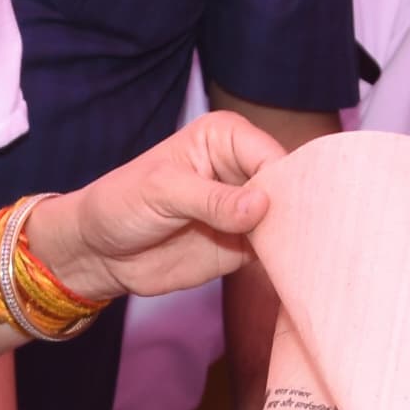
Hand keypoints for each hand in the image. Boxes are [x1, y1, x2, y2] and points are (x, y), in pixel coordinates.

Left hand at [26, 113, 285, 301]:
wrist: (98, 251)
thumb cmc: (120, 203)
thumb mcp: (160, 192)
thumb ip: (210, 198)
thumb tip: (261, 206)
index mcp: (227, 138)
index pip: (271, 155)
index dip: (286, 182)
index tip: (292, 211)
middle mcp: (243, 169)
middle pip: (289, 187)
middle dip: (300, 210)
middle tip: (311, 237)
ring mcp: (247, 210)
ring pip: (287, 221)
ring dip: (297, 239)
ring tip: (307, 257)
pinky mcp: (245, 245)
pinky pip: (275, 252)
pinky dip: (286, 261)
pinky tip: (296, 271)